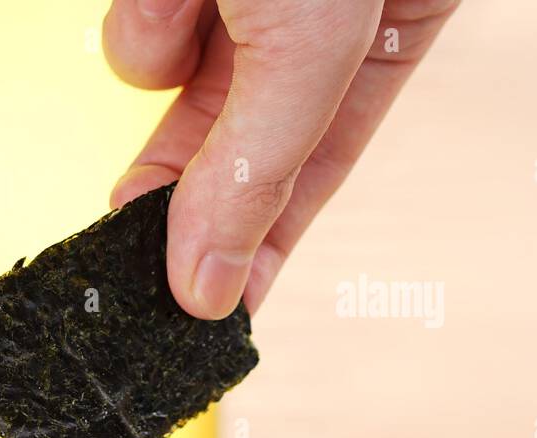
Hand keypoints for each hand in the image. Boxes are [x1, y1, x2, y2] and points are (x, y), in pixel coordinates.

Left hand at [104, 0, 457, 317]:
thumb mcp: (312, 42)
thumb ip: (258, 168)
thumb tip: (207, 290)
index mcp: (399, 17)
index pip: (322, 162)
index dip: (263, 241)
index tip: (217, 308)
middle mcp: (316, 8)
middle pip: (232, 136)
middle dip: (181, 187)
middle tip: (137, 245)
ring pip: (168, 71)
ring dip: (160, 55)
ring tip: (187, 5)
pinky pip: (138, 22)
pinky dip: (142, 11)